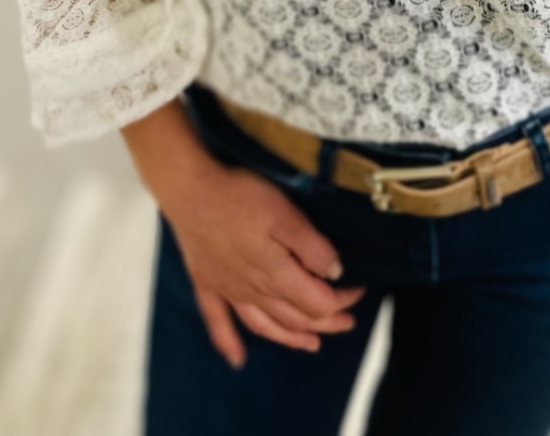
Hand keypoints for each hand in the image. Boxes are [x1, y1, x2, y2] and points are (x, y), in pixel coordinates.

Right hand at [120, 97, 367, 368]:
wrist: (189, 190)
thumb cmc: (239, 197)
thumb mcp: (285, 214)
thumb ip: (312, 247)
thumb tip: (335, 273)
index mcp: (277, 276)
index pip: (318, 302)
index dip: (342, 300)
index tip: (360, 289)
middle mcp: (254, 291)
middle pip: (296, 318)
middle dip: (326, 322)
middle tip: (348, 322)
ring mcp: (228, 290)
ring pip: (266, 326)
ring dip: (291, 338)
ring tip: (311, 344)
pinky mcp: (207, 282)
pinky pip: (219, 322)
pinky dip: (229, 343)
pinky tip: (236, 359)